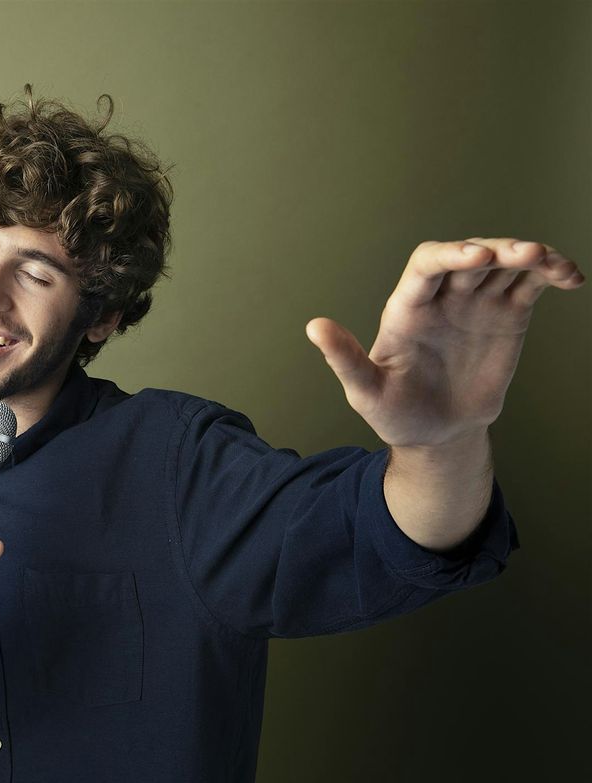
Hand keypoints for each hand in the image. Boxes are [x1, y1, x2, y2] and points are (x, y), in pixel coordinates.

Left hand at [306, 237, 583, 446]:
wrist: (437, 436)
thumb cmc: (395, 415)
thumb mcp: (366, 393)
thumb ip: (345, 360)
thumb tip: (314, 328)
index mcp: (406, 309)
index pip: (426, 265)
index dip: (451, 255)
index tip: (477, 258)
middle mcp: (442, 297)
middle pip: (470, 255)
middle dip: (497, 249)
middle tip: (528, 256)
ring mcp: (476, 303)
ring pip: (504, 263)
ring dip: (529, 256)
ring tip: (553, 264)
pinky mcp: (507, 315)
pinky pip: (529, 284)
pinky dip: (550, 274)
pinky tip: (570, 277)